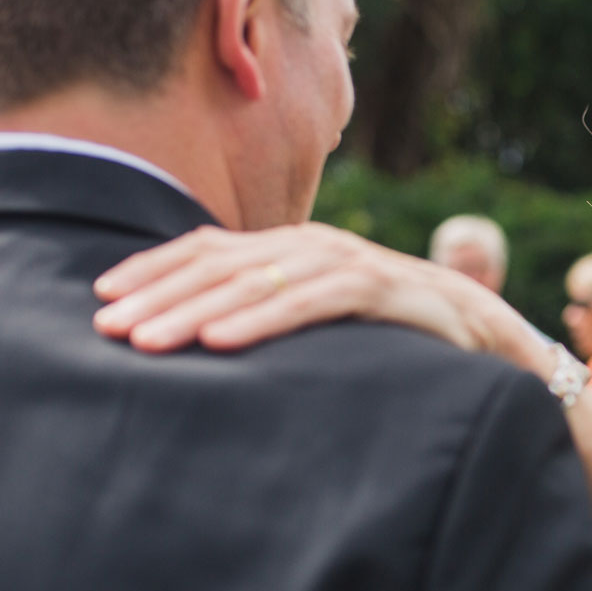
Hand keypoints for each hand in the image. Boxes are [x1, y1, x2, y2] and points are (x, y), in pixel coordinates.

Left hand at [92, 224, 541, 369]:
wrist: (493, 344)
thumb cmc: (397, 343)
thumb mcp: (321, 327)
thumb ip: (271, 319)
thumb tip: (197, 340)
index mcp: (293, 250)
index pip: (207, 250)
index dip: (151, 270)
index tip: (98, 301)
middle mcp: (314, 246)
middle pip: (219, 263)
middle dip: (157, 295)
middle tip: (104, 327)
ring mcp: (347, 263)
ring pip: (254, 281)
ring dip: (193, 310)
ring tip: (145, 341)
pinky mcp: (381, 289)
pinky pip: (309, 301)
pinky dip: (261, 318)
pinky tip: (220, 340)